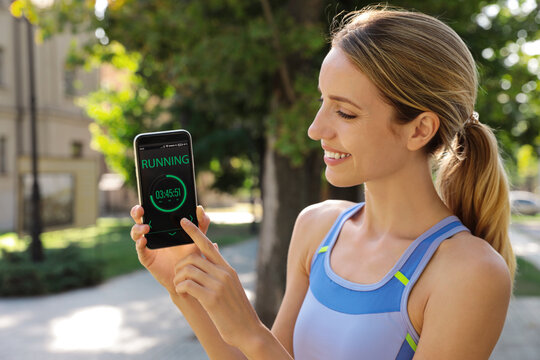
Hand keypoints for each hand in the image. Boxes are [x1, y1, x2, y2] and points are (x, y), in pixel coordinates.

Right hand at [130, 205, 210, 293]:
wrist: (187, 276)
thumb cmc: (191, 254)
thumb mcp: (198, 238)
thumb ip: (201, 224)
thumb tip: (199, 208)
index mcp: (163, 225)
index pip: (152, 210)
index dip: (147, 203)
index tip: (148, 198)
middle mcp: (153, 232)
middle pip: (139, 219)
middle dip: (137, 212)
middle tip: (141, 210)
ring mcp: (148, 245)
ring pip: (136, 233)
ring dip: (138, 228)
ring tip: (146, 227)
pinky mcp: (146, 257)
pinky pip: (140, 249)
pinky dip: (140, 244)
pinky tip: (144, 240)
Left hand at [174, 218, 262, 349]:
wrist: (248, 330)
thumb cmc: (236, 309)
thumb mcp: (231, 285)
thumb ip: (220, 269)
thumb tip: (214, 248)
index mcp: (227, 269)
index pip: (209, 244)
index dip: (194, 231)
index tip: (183, 221)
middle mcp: (223, 273)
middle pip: (193, 257)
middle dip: (180, 265)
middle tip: (177, 275)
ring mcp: (218, 285)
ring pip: (188, 270)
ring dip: (178, 277)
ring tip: (179, 286)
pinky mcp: (212, 298)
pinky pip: (188, 285)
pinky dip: (180, 287)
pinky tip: (181, 292)